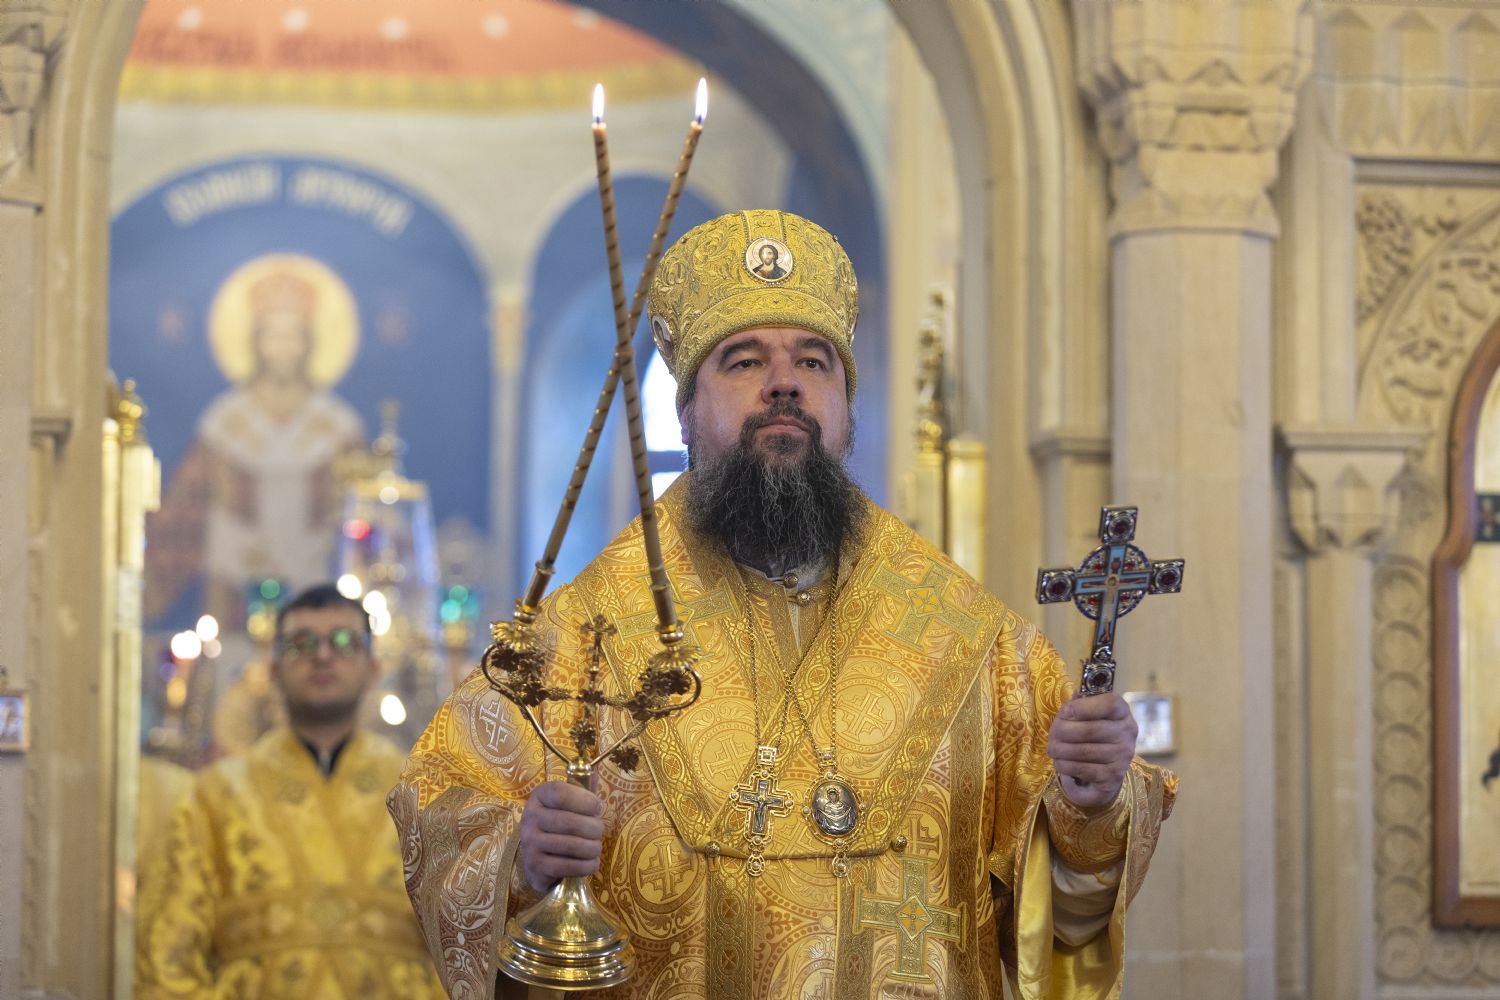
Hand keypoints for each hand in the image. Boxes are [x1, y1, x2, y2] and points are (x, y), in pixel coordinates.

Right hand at [518, 780, 604, 892]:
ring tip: (596, 847)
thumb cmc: (559, 824)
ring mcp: (529, 842)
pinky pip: (567, 867)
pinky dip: (586, 866)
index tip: (598, 807)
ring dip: (592, 848)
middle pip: (570, 822)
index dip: (586, 800)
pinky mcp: (535, 865)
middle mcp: (530, 817)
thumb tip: (595, 772)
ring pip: (571, 846)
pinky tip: (591, 862)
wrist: (538, 857)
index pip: (561, 793)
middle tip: (599, 831)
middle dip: (594, 828)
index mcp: (539, 796)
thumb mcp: (568, 803)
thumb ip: (582, 788)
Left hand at [1046, 692, 1136, 810]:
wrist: (1105, 772)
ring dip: (1060, 750)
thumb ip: (1080, 704)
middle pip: (1090, 729)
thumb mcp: (1088, 715)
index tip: (1064, 713)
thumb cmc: (1092, 735)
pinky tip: (1060, 762)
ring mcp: (1123, 757)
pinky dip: (1064, 765)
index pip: (1110, 704)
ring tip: (1053, 749)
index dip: (1083, 708)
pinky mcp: (1113, 777)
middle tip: (1051, 735)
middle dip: (1062, 732)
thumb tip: (1072, 699)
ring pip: (1082, 751)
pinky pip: (1082, 769)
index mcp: (1122, 712)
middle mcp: (1128, 733)